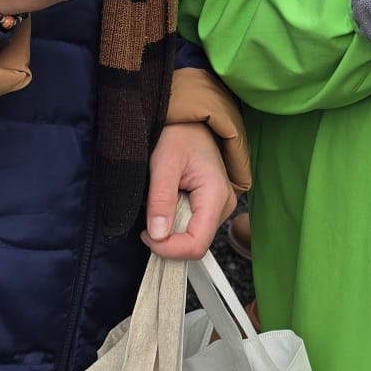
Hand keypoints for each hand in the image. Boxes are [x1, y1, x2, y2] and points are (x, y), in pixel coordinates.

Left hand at [143, 121, 230, 259]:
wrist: (188, 121)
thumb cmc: (178, 134)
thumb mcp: (164, 162)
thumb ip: (161, 199)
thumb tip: (158, 235)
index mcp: (216, 195)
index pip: (196, 244)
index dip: (169, 248)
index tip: (146, 234)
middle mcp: (224, 205)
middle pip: (194, 244)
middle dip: (168, 238)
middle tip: (150, 214)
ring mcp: (219, 206)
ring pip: (192, 238)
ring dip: (170, 229)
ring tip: (160, 202)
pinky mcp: (211, 206)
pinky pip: (192, 227)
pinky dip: (174, 222)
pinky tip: (168, 203)